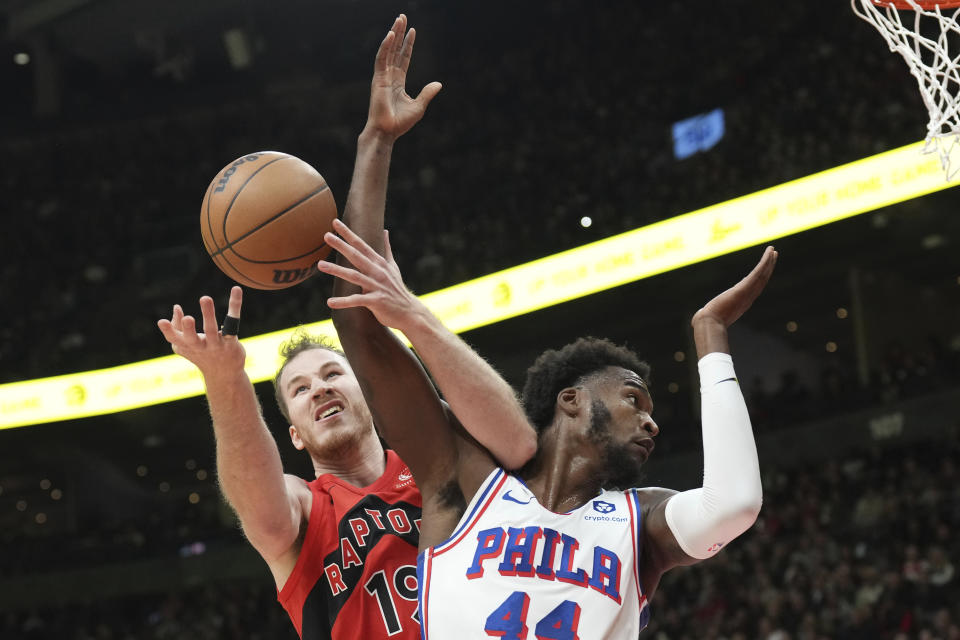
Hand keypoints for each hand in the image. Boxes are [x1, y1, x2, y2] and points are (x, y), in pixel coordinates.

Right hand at [157, 286, 245, 375]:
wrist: (224, 375)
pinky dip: (234, 305)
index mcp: (186, 346)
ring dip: (208, 314)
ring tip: (204, 298)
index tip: (161, 321)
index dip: (168, 331)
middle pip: (192, 339)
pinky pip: (232, 322)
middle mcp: (200, 347)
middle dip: (188, 329)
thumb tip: (176, 308)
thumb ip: (177, 327)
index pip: (174, 339)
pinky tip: (235, 290)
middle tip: (188, 318)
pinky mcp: (231, 342)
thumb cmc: (201, 355)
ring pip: (212, 330)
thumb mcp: (185, 345)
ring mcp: (216, 345)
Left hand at [316, 219, 421, 328]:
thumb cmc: (397, 289)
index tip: (335, 222)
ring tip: (320, 265)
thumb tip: (385, 231)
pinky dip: (344, 302)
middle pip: (356, 256)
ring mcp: (377, 286)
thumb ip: (386, 249)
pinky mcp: (376, 301)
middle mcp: (378, 272)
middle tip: (326, 235)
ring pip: (354, 276)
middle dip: (341, 245)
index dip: (348, 233)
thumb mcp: (393, 267)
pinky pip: (357, 300)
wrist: (409, 312)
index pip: (361, 245)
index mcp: (379, 263)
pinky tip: (329, 302)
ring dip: (337, 270)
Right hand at [366, 14, 441, 140]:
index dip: (408, 44)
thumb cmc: (400, 123)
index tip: (413, 31)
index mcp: (398, 82)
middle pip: (395, 50)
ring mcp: (382, 76)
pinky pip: (381, 58)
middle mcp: (389, 76)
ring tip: (399, 19)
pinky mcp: (378, 79)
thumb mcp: (419, 106)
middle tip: (402, 17)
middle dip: (399, 33)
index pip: (403, 58)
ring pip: (388, 50)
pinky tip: (391, 34)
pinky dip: (386, 46)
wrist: (387, 131)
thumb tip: (439, 83)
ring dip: (393, 34)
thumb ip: (427, 93)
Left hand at [693, 246, 777, 328]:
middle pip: (762, 280)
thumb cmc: (707, 323)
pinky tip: (769, 253)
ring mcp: (748, 292)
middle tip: (774, 255)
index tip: (764, 269)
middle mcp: (748, 297)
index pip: (754, 288)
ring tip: (773, 250)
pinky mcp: (744, 287)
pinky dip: (765, 262)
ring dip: (769, 261)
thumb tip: (699, 317)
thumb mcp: (710, 316)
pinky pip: (758, 272)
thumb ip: (708, 314)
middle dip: (768, 267)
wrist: (709, 324)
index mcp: (742, 303)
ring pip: (762, 275)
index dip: (761, 277)